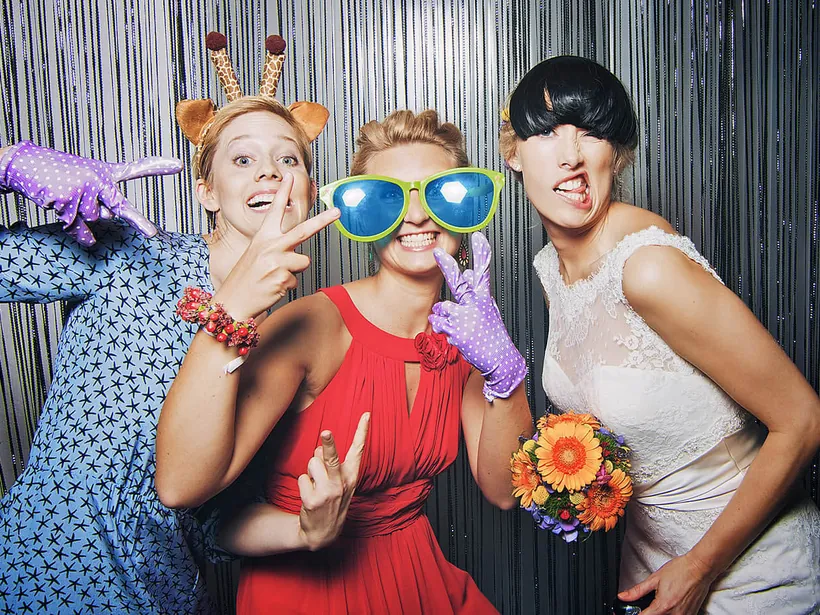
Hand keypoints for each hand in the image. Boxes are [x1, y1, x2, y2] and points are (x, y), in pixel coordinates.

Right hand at [0, 141, 181, 245]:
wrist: (25, 164)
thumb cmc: (59, 175)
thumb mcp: (85, 184)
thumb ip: (99, 207)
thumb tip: (96, 237)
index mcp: (105, 171)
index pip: (135, 169)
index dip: (157, 167)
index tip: (179, 165)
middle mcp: (98, 178)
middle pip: (121, 208)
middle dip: (137, 222)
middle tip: (151, 234)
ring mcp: (84, 189)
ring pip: (94, 220)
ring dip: (81, 218)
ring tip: (67, 200)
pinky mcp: (68, 199)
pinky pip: (77, 227)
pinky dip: (73, 229)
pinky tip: (61, 211)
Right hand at [211, 172, 340, 319]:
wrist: (232, 302)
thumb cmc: (246, 279)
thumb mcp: (256, 256)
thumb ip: (276, 248)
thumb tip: (298, 249)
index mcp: (262, 237)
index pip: (275, 210)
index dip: (283, 192)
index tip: (291, 175)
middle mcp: (270, 246)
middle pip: (303, 230)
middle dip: (323, 220)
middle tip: (338, 211)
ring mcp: (277, 262)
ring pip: (303, 261)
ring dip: (294, 270)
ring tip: (275, 276)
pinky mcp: (283, 278)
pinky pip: (296, 280)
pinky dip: (287, 285)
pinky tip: (272, 288)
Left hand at [297, 412, 369, 550]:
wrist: (323, 532)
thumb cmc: (331, 499)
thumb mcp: (338, 483)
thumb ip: (331, 463)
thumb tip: (320, 448)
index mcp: (351, 476)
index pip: (358, 450)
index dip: (362, 431)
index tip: (366, 414)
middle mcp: (342, 484)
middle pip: (332, 458)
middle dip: (329, 444)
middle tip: (326, 432)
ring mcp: (327, 493)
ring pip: (312, 463)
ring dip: (310, 471)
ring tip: (315, 484)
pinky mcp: (313, 500)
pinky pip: (301, 478)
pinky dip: (302, 484)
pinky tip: (309, 495)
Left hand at [429, 232, 526, 400]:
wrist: (500, 360)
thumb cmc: (492, 333)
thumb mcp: (488, 309)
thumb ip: (475, 290)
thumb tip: (464, 271)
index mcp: (484, 298)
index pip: (483, 272)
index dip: (481, 254)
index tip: (478, 237)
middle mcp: (475, 306)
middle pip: (459, 283)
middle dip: (447, 266)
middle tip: (438, 253)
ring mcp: (465, 318)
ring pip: (441, 306)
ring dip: (442, 314)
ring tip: (454, 323)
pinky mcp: (456, 332)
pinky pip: (437, 322)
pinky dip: (440, 325)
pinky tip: (450, 331)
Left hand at [618, 552, 714, 613]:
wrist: (699, 569)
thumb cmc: (680, 571)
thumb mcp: (654, 578)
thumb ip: (637, 590)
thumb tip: (623, 596)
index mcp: (663, 606)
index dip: (635, 614)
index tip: (632, 612)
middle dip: (649, 613)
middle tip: (647, 605)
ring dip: (660, 613)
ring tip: (660, 602)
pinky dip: (670, 613)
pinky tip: (669, 605)